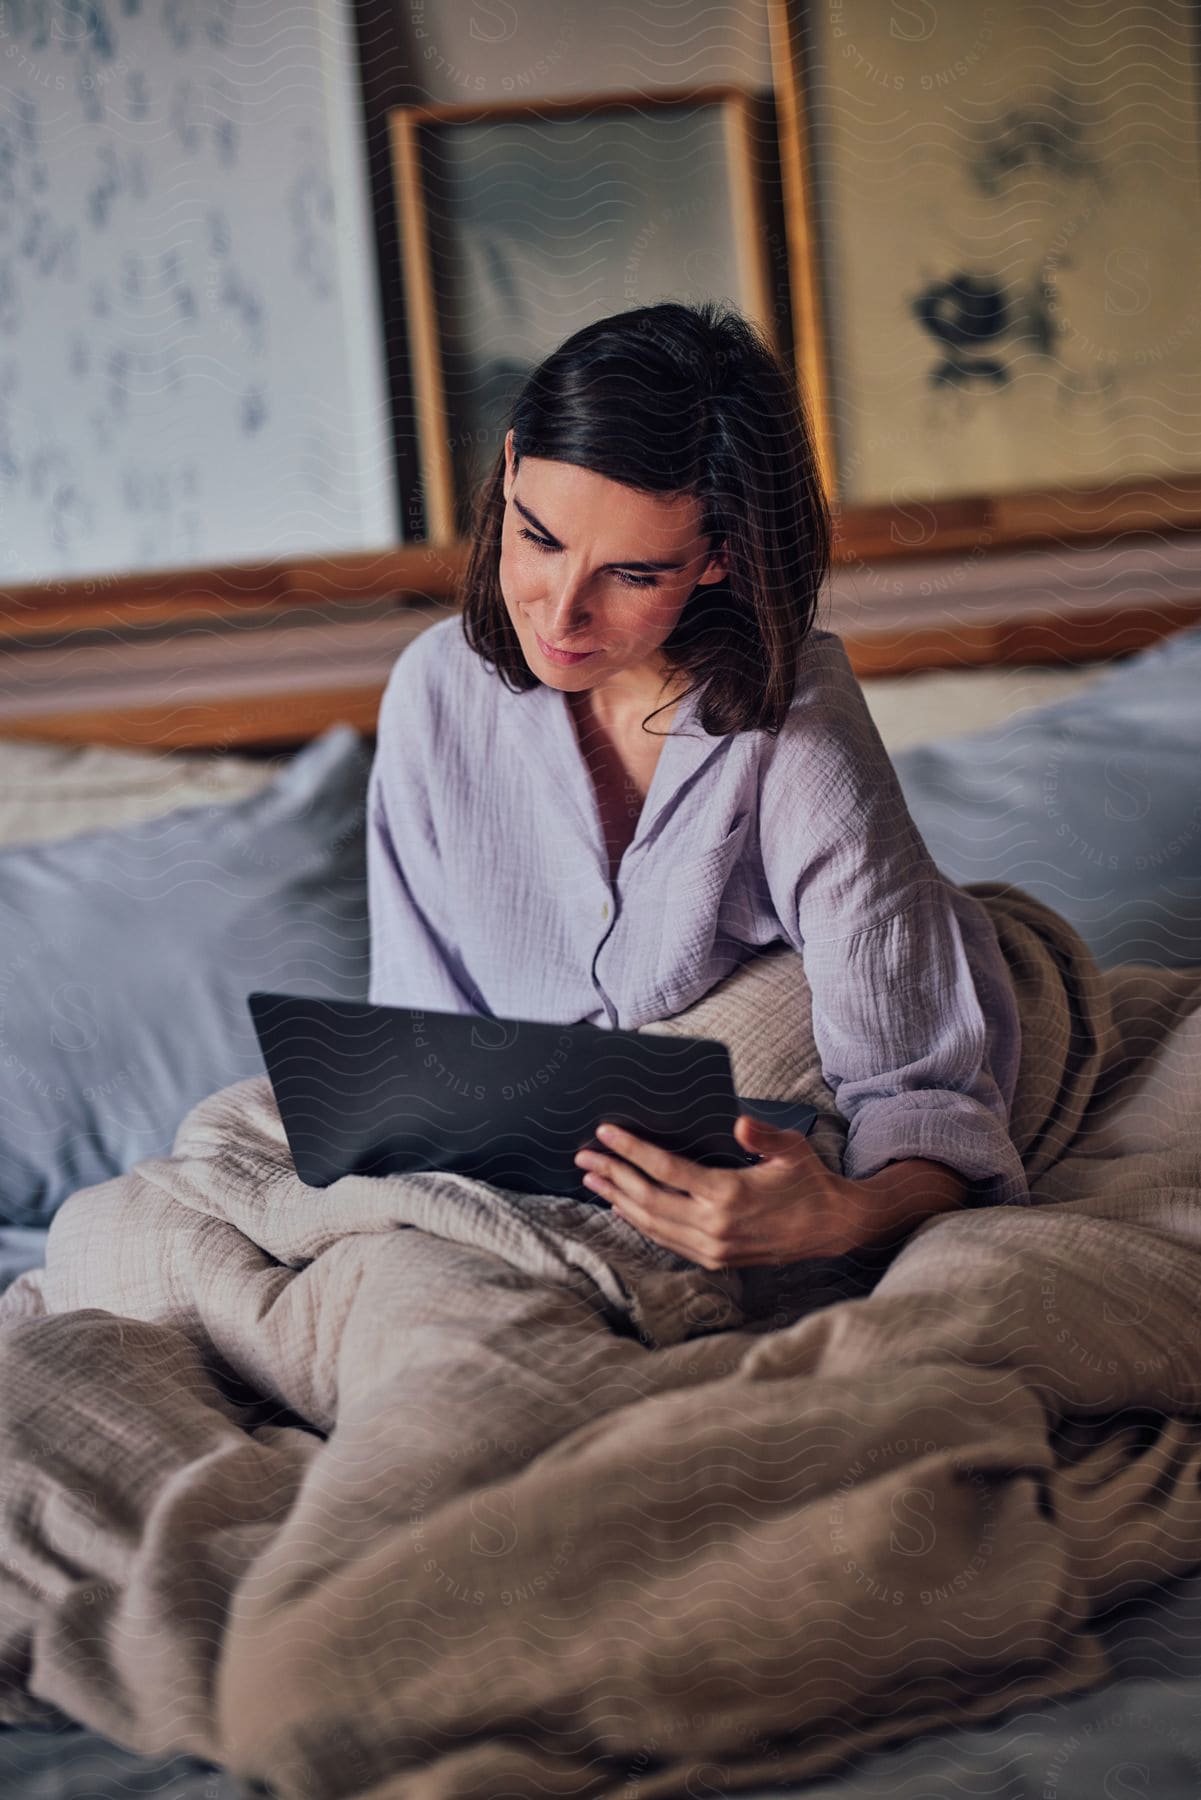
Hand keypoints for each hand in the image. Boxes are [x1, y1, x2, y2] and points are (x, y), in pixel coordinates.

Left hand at [573, 1115, 870, 1270]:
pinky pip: (667, 1241)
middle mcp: (715, 1226)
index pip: (666, 1170)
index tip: (606, 1134)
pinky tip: (623, 1208)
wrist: (832, 1227)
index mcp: (729, 1195)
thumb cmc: (809, 1181)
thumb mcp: (791, 1149)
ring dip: (618, 1201)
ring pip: (652, 1224)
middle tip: (584, 1158)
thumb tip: (738, 1121)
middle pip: (647, 1199)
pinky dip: (640, 1223)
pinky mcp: (715, 1260)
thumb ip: (762, 1135)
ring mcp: (713, 1248)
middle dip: (612, 1176)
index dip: (632, 1151)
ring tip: (593, 1181)